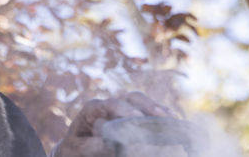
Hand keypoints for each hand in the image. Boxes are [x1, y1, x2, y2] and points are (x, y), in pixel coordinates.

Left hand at [54, 91, 179, 156]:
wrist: (75, 150)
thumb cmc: (75, 148)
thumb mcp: (77, 148)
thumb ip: (93, 145)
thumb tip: (115, 142)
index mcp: (92, 108)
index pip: (110, 104)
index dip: (124, 109)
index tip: (137, 118)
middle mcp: (109, 105)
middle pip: (131, 97)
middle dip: (147, 105)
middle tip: (161, 116)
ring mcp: (121, 109)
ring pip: (142, 103)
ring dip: (158, 109)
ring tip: (173, 119)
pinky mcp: (130, 117)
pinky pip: (147, 113)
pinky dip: (159, 116)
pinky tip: (173, 121)